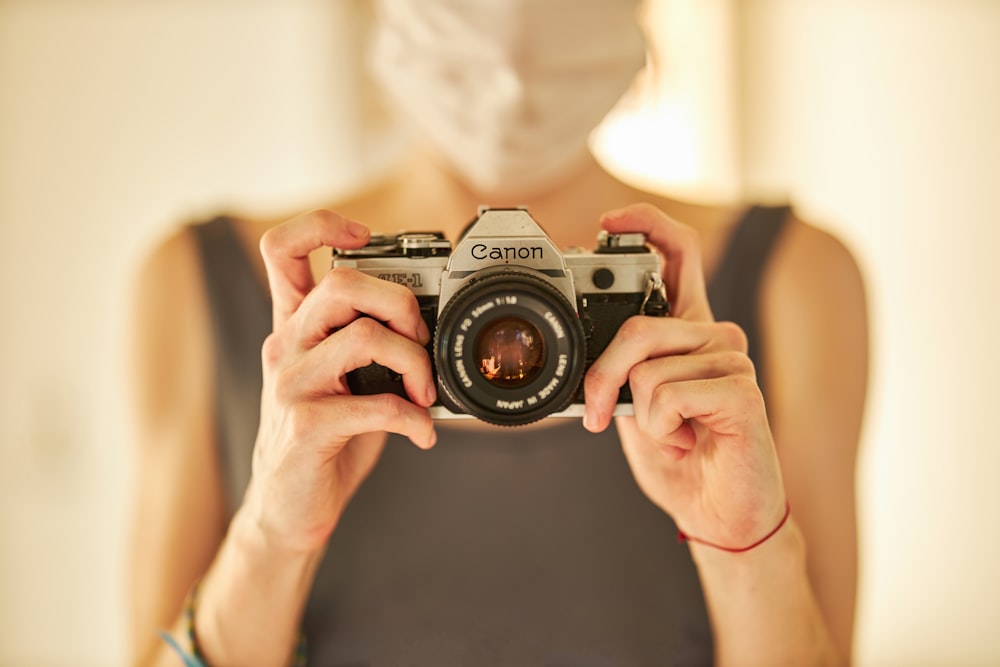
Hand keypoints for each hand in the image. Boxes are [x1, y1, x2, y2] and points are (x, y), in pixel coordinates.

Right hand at [244, 210, 437, 554]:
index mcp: (294, 325)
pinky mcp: (305, 426)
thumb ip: (368, 341)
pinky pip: (375, 405)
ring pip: (365, 337)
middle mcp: (286, 345)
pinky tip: (421, 433)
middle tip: (420, 338)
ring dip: (416, 363)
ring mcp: (291, 384)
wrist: (289, 507)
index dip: (321, 224)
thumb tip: (431, 322)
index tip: (365, 235)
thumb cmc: (326, 438)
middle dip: (401, 302)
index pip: (281, 248)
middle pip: (342, 282)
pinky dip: (413, 418)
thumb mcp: (342, 379)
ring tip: (425, 393)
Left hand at [583, 203, 786, 548]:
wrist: (714, 512)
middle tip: (597, 412)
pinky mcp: (743, 392)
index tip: (608, 221)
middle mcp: (715, 336)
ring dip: (642, 417)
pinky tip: (690, 441)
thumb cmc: (678, 456)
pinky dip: (662, 429)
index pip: (680, 255)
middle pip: (640, 325)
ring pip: (648, 368)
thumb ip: (620, 364)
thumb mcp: (634, 402)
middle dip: (603, 377)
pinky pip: (668, 395)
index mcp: (689, 331)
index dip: (648, 226)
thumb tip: (586, 345)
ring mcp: (733, 361)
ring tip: (672, 433)